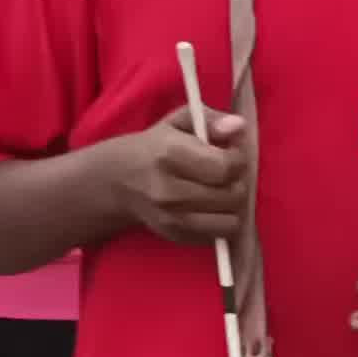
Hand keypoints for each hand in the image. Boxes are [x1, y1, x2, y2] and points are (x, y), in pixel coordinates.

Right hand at [108, 106, 251, 247]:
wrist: (117, 182)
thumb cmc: (155, 147)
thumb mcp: (179, 121)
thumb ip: (212, 119)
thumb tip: (239, 126)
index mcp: (171, 154)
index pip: (226, 167)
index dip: (238, 160)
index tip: (232, 155)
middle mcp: (170, 190)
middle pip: (232, 195)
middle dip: (237, 183)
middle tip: (226, 174)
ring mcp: (172, 218)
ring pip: (230, 221)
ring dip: (233, 206)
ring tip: (221, 192)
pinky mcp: (176, 236)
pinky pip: (218, 235)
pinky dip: (221, 222)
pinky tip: (210, 207)